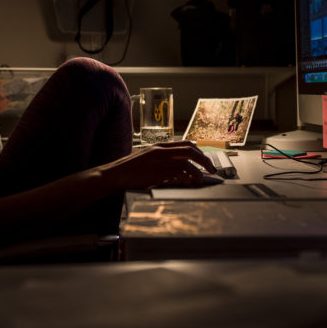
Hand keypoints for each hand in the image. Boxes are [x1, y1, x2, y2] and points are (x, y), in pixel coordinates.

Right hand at [101, 141, 215, 189]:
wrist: (115, 175)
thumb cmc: (130, 169)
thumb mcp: (146, 158)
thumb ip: (161, 158)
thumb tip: (178, 165)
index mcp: (159, 146)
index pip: (186, 144)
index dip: (199, 151)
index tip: (206, 160)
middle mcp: (161, 151)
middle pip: (190, 151)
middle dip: (204, 160)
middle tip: (212, 169)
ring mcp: (160, 161)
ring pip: (187, 163)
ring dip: (198, 172)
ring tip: (201, 180)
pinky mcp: (158, 173)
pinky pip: (178, 174)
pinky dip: (187, 179)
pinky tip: (189, 184)